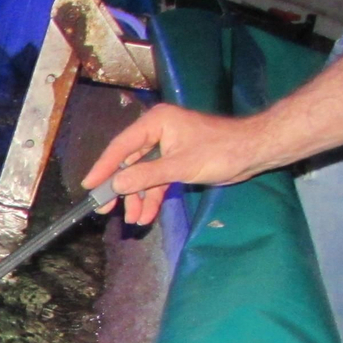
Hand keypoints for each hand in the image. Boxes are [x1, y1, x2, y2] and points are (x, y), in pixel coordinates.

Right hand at [81, 104, 273, 224]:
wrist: (253, 152)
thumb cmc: (220, 151)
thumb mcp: (180, 166)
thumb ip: (146, 176)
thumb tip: (116, 184)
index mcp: (155, 122)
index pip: (121, 146)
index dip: (103, 167)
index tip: (88, 186)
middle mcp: (156, 131)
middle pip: (128, 163)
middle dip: (121, 189)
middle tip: (105, 210)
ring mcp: (165, 147)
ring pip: (141, 175)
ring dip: (137, 198)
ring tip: (134, 220)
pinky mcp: (174, 161)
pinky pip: (155, 180)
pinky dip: (151, 197)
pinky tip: (146, 215)